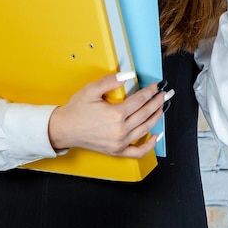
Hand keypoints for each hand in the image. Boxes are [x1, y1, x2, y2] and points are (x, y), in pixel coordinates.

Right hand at [48, 74, 169, 158]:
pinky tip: (156, 136)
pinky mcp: (116, 151)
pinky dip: (149, 145)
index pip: (139, 100)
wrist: (64, 129)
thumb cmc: (76, 110)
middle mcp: (120, 130)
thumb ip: (110, 81)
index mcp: (115, 114)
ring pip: (145, 129)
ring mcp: (119, 142)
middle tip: (164, 95)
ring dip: (156, 117)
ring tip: (161, 107)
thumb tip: (128, 75)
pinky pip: (138, 151)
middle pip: (145, 114)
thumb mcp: (91, 90)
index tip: (156, 86)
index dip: (150, 92)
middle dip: (157, 102)